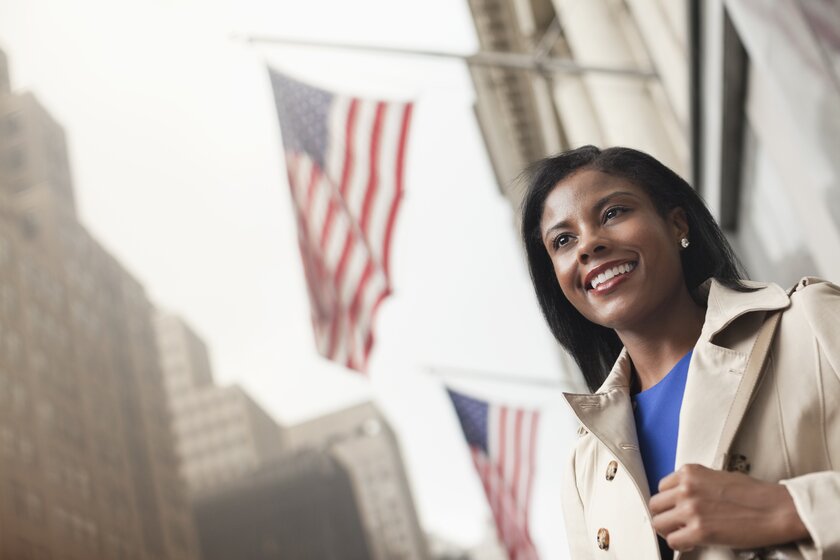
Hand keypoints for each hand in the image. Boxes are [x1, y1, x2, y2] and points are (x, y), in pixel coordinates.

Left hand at [649, 464, 809, 551]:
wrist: (777, 509)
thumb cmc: (755, 494)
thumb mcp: (718, 477)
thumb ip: (696, 484)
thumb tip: (683, 497)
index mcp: (690, 472)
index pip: (662, 488)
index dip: (669, 501)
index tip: (676, 509)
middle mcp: (687, 488)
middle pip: (656, 505)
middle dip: (665, 516)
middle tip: (676, 524)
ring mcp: (692, 509)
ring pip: (659, 523)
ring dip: (669, 531)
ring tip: (683, 534)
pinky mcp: (700, 531)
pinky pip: (673, 541)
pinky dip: (680, 544)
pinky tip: (692, 542)